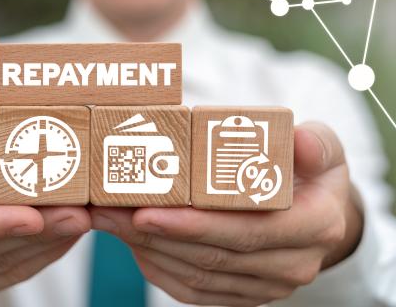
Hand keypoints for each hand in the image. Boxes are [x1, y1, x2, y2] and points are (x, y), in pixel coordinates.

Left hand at [91, 122, 362, 306]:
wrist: (317, 212)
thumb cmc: (311, 172)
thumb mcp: (322, 148)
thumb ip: (313, 143)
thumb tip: (298, 139)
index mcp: (314, 227)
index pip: (247, 232)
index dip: (194, 226)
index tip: (147, 211)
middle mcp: (292, 265)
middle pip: (212, 257)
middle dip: (154, 234)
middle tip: (109, 210)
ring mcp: (266, 285)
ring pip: (196, 276)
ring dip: (147, 249)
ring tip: (109, 220)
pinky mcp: (243, 293)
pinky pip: (193, 290)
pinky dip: (158, 267)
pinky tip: (132, 242)